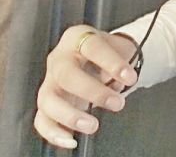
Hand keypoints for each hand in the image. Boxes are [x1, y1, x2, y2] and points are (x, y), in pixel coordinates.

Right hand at [34, 25, 138, 149]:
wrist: (97, 57)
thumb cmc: (108, 52)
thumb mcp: (118, 48)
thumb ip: (119, 62)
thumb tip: (115, 82)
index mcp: (78, 37)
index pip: (93, 47)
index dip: (112, 63)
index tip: (130, 77)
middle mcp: (59, 58)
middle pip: (67, 75)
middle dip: (93, 92)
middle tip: (117, 103)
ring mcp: (49, 80)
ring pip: (49, 100)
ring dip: (71, 116)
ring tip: (93, 126)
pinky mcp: (46, 102)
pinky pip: (42, 119)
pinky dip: (54, 133)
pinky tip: (71, 139)